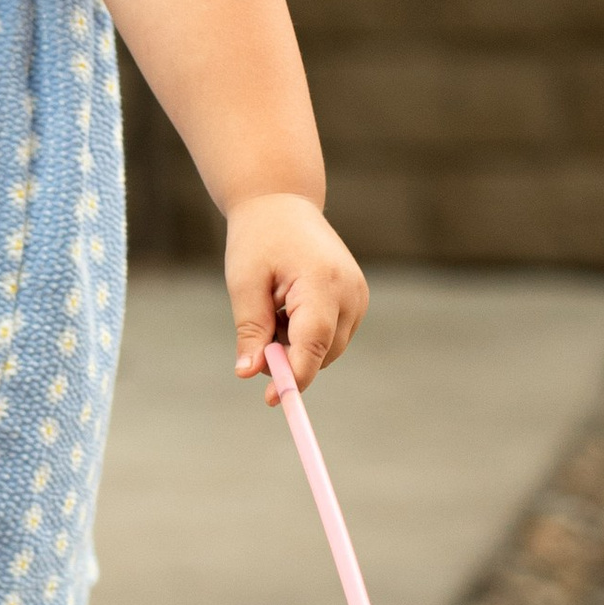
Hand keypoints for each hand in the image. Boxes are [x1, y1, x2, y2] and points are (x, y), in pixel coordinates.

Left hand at [226, 193, 366, 392]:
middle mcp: (350, 292)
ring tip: (271, 308)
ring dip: (295, 346)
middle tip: (255, 337)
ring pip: (326, 349)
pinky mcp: (357, 301)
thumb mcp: (245, 284)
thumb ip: (250, 331)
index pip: (314, 343)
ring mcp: (358, 297)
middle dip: (287, 358)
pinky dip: (305, 335)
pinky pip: (330, 336)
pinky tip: (287, 306)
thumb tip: (249, 374)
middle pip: (322, 353)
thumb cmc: (259, 239)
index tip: (272, 400)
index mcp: (323, 282)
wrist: (282, 204)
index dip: (294, 376)